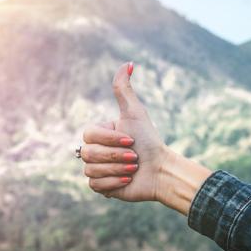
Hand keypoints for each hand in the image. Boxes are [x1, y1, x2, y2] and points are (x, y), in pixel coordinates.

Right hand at [81, 62, 168, 201]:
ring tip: (133, 169)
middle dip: (115, 156)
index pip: (88, 135)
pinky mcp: (100, 187)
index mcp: (98, 133)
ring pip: (91, 170)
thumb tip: (128, 63)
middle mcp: (93, 150)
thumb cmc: (148, 140)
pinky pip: (95, 185)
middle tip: (135, 157)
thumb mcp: (134, 113)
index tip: (130, 140)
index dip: (109, 139)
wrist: (161, 170)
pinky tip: (128, 179)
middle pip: (88, 153)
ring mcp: (95, 169)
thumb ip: (124, 89)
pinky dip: (114, 182)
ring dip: (117, 169)